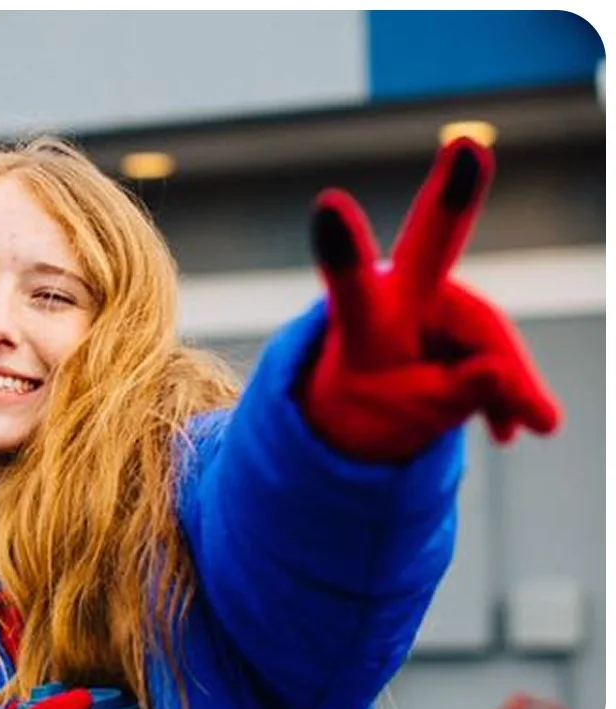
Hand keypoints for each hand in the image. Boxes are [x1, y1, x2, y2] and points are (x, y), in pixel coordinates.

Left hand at [298, 137, 561, 461]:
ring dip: (506, 389)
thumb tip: (502, 372)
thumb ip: (453, 394)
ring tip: (511, 433)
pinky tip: (509, 430)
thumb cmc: (371, 405)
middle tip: (466, 145)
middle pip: (434, 243)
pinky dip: (506, 391)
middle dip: (452, 195)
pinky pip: (500, 353)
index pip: (351, 284)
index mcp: (364, 319)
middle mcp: (399, 292)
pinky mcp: (468, 318)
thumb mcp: (401, 416)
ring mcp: (438, 298)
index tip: (326, 204)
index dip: (341, 248)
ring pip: (491, 337)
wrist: (369, 408)